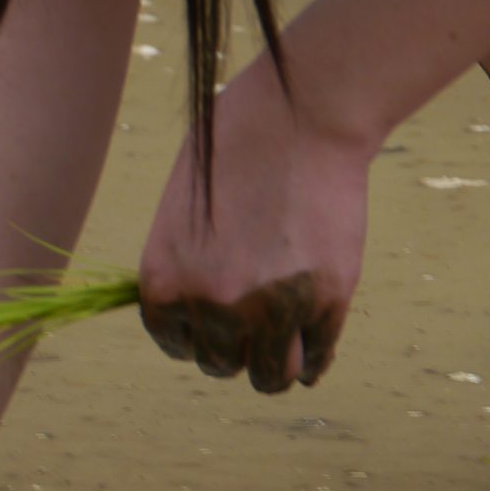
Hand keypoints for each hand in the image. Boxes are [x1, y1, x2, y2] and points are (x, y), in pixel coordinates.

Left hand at [136, 53, 374, 391]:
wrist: (301, 114)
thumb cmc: (237, 138)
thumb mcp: (183, 201)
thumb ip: (186, 257)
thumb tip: (197, 304)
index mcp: (164, 276)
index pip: (172, 339)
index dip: (196, 335)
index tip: (214, 326)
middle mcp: (211, 303)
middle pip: (220, 363)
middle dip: (236, 348)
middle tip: (254, 327)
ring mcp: (269, 308)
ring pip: (270, 377)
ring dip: (275, 366)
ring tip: (284, 351)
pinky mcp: (325, 302)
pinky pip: (316, 359)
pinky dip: (314, 358)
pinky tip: (313, 345)